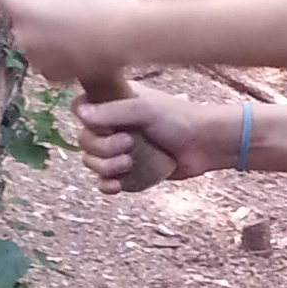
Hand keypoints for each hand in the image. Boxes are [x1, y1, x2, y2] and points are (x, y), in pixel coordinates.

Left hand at [0, 0, 139, 88]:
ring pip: (31, 43)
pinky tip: (70, 47)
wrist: (124, 36)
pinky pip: (45, 63)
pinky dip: (53, 56)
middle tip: (52, 5)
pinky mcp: (53, 73)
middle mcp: (25, 33)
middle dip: (29, 13)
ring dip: (41, 36)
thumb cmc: (100, 1)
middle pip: (17, 21)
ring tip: (67, 27)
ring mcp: (38, 56)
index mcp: (26, 6)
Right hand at [73, 90, 235, 191]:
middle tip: (128, 144)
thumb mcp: (145, 110)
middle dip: (101, 148)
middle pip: (83, 140)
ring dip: (105, 166)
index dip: (86, 120)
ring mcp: (119, 149)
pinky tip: (116, 185)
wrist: (206, 145)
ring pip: (92, 162)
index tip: (105, 124)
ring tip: (130, 163)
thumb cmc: (178, 119)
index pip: (80, 108)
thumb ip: (112, 111)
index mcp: (113, 102)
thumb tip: (80, 114)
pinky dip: (107, 185)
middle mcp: (112, 125)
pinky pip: (104, 181)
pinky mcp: (129, 171)